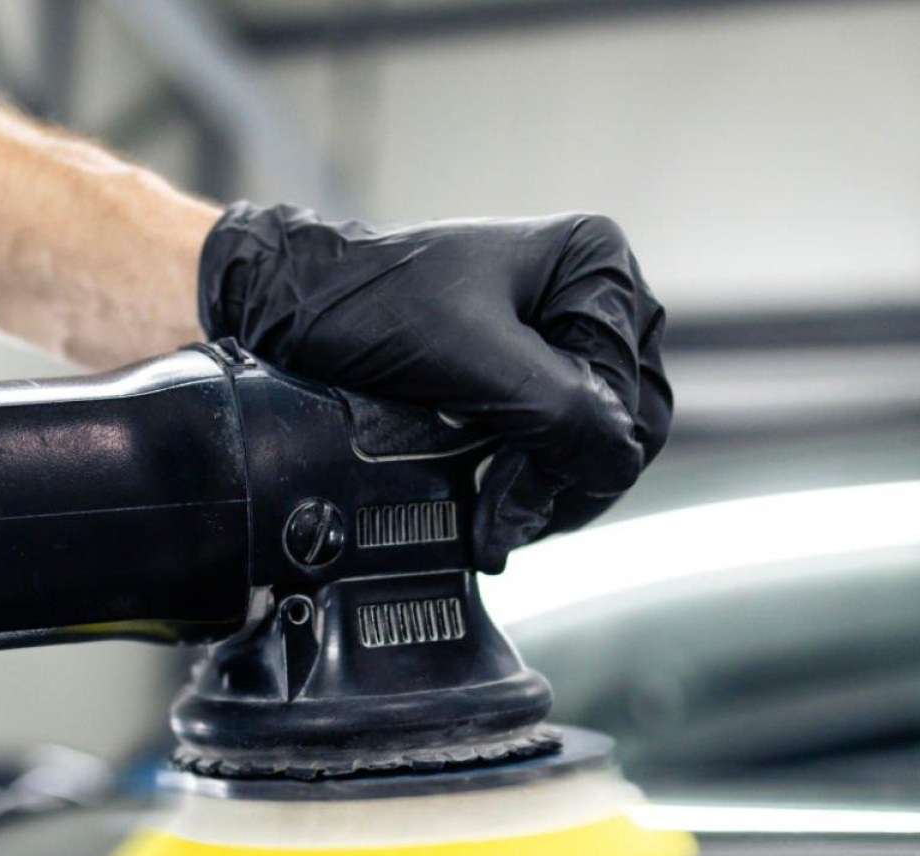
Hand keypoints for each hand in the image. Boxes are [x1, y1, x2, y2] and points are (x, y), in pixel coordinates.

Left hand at [198, 205, 669, 571]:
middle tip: (502, 524)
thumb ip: (559, 411)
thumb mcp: (471, 361)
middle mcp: (591, 293)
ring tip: (493, 519)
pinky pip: (557, 438)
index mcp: (596, 267)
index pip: (631, 399)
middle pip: (626, 421)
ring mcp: (559, 331)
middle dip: (566, 481)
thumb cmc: (364, 309)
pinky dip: (530, 477)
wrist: (288, 304)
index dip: (576, 464)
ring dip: (548, 488)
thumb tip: (616, 462)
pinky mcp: (524, 367)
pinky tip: (492, 501)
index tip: (507, 504)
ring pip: (594, 438)